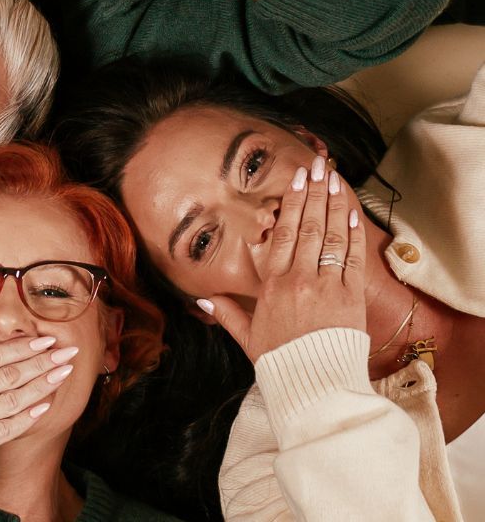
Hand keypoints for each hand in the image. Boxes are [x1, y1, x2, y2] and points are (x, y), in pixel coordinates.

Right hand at [0, 308, 74, 465]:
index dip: (21, 346)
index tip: (44, 338)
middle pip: (11, 374)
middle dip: (43, 361)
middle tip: (67, 351)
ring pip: (15, 398)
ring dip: (43, 385)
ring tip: (64, 373)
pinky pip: (7, 429)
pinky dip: (27, 417)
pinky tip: (45, 406)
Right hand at [200, 159, 366, 363]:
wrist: (317, 389)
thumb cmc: (282, 365)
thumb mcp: (249, 338)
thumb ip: (227, 313)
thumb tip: (202, 297)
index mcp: (274, 285)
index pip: (284, 234)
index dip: (291, 203)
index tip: (295, 179)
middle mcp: (300, 279)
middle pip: (308, 226)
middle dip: (313, 193)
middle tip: (316, 165)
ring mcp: (328, 287)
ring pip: (330, 236)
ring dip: (334, 204)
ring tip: (334, 178)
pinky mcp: (352, 299)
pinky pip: (352, 259)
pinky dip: (352, 234)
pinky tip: (350, 212)